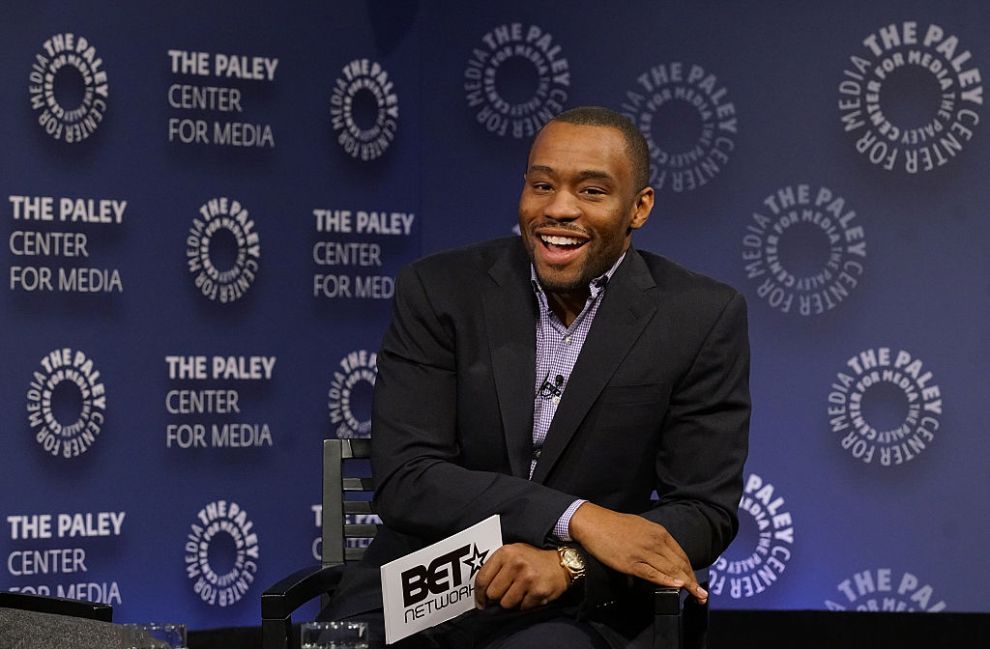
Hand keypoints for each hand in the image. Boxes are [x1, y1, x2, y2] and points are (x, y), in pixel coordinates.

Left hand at [474, 543, 570, 609]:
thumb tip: (481, 591)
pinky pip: (522, 607)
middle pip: (492, 594)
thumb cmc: (533, 559)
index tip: (481, 602)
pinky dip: (525, 604)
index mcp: (505, 553)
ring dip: (512, 602)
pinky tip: (531, 594)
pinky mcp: (538, 591)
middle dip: (497, 597)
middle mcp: (515, 564)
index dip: (479, 594)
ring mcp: (527, 578)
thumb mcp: (512, 553)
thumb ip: (496, 567)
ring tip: (520, 592)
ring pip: (506, 603)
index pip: (482, 579)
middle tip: (505, 594)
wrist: (561, 562)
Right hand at [569, 502, 707, 603]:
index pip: (681, 555)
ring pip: (670, 570)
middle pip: (679, 564)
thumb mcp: (641, 526)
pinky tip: (677, 587)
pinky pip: (652, 574)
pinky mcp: (630, 563)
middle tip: (702, 595)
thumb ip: (655, 539)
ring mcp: (643, 552)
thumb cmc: (614, 525)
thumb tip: (665, 553)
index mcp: (658, 532)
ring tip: (697, 596)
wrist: (593, 523)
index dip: (691, 571)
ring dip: (686, 584)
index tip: (696, 583)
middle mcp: (654, 541)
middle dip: (693, 581)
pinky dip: (666, 581)